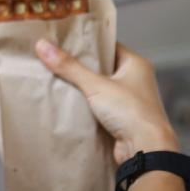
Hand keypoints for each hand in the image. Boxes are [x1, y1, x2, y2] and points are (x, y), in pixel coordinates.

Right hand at [35, 40, 178, 164]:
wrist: (146, 150)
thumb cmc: (131, 112)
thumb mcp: (96, 85)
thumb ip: (69, 67)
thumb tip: (43, 45)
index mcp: (136, 64)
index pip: (107, 46)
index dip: (87, 43)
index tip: (65, 40)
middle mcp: (135, 80)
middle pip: (102, 67)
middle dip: (80, 66)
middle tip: (56, 58)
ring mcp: (129, 100)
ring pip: (99, 87)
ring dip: (82, 86)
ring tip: (56, 77)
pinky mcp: (122, 118)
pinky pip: (99, 105)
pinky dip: (86, 104)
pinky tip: (67, 101)